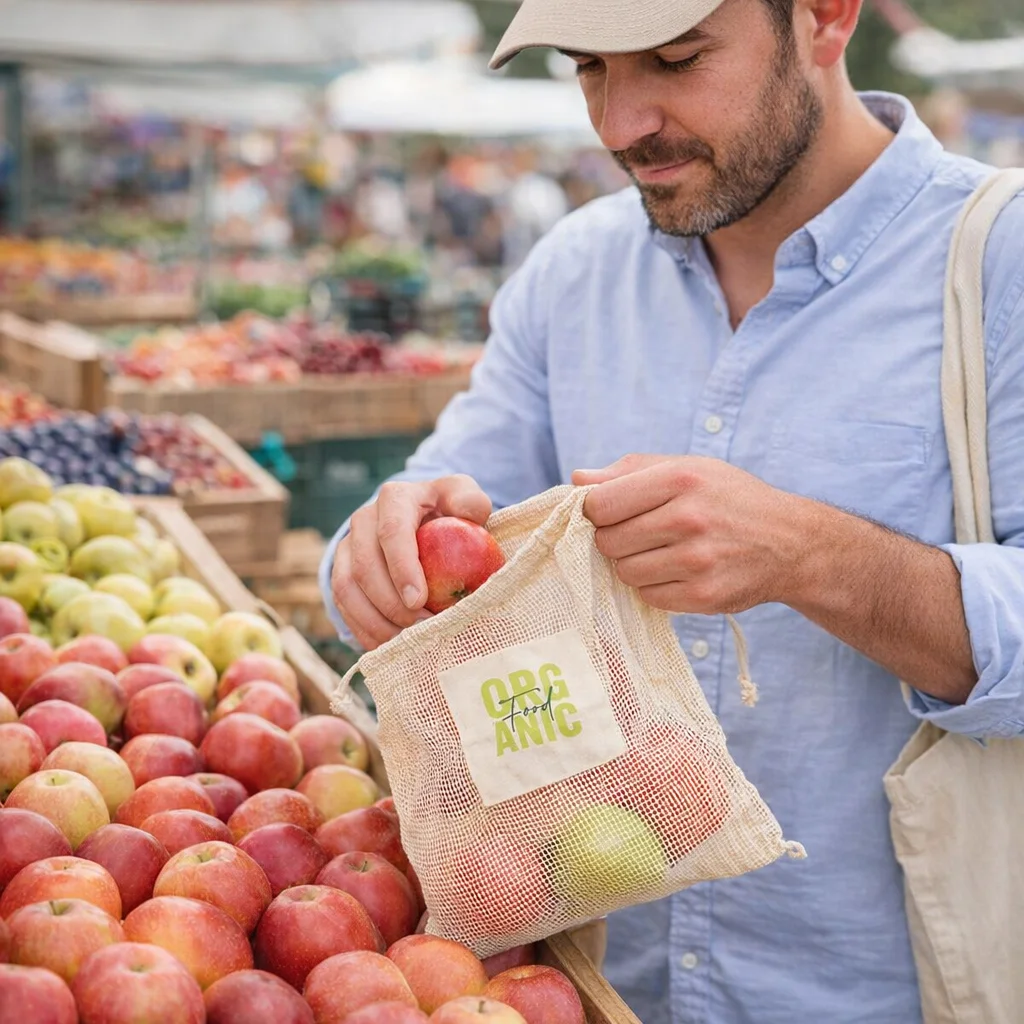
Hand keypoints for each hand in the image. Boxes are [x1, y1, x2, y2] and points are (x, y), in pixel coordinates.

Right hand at [331, 475, 491, 649]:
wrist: (423, 519)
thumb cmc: (449, 513)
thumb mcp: (465, 499)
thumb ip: (470, 501)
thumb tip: (470, 515)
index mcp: (395, 498)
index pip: (392, 532)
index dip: (401, 568)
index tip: (418, 601)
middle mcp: (364, 519)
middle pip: (365, 566)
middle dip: (390, 604)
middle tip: (420, 628)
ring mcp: (348, 546)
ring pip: (346, 588)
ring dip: (375, 621)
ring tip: (406, 641)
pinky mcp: (342, 571)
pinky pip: (343, 605)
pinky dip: (364, 629)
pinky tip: (388, 645)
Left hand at [573, 454, 814, 614]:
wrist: (790, 542)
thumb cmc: (728, 499)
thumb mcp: (687, 468)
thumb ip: (629, 471)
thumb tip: (578, 478)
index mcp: (680, 479)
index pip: (600, 504)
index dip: (594, 511)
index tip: (607, 513)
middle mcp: (689, 518)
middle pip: (608, 541)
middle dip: (614, 539)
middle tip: (640, 534)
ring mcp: (697, 561)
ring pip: (624, 572)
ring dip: (634, 565)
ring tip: (662, 552)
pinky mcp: (704, 596)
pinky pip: (648, 596)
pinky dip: (655, 587)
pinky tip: (677, 572)